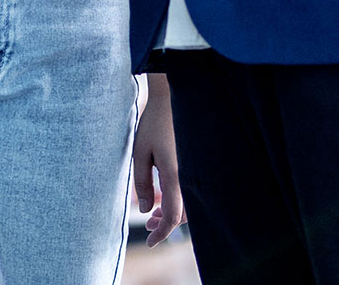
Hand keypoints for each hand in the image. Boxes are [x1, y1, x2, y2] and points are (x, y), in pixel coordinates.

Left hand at [135, 73, 185, 246]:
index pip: (173, 218)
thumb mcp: (140, 151)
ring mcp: (197, 171)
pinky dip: (180, 199)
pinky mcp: (198, 165)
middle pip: (184, 216)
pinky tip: (165, 194)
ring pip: (191, 205)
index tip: (149, 242)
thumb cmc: (154, 122)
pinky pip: (193, 191)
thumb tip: (146, 211)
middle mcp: (191, 176)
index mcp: (176, 175)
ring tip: (154, 211)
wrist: (175, 96)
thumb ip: (142, 183)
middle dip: (165, 224)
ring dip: (173, 212)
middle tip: (149, 225)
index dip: (161, 234)